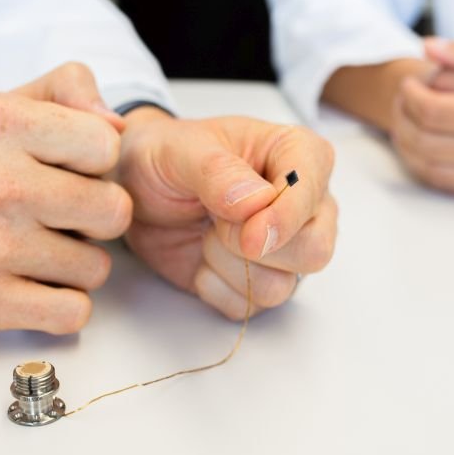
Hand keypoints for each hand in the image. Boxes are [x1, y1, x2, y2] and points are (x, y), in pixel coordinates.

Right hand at [0, 63, 129, 333]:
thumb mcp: (8, 104)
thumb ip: (70, 89)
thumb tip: (119, 127)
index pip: (107, 146)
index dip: (97, 161)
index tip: (69, 168)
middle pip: (114, 211)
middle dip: (98, 216)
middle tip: (64, 214)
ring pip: (97, 267)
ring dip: (79, 262)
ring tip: (42, 246)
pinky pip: (72, 313)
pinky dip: (65, 304)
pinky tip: (39, 283)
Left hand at [115, 107, 336, 319]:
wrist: (138, 189)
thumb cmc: (169, 155)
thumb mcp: (181, 149)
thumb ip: (219, 172)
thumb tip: (257, 203)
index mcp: (298, 153)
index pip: (314, 192)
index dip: (285, 217)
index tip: (249, 232)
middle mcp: (303, 204)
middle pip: (314, 250)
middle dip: (255, 248)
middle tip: (216, 224)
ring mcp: (287, 247)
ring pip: (282, 286)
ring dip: (230, 267)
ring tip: (205, 234)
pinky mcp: (261, 281)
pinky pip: (251, 306)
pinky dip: (216, 288)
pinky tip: (202, 259)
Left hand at [390, 39, 453, 201]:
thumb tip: (428, 47)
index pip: (433, 111)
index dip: (410, 97)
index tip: (408, 83)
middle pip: (425, 143)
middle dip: (403, 121)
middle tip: (402, 104)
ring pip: (432, 170)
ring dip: (409, 148)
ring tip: (409, 124)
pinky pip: (452, 186)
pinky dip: (429, 168)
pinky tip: (428, 147)